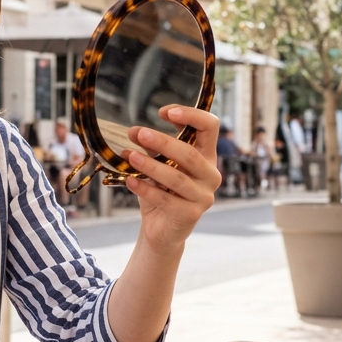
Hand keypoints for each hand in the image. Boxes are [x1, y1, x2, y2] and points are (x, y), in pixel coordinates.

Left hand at [122, 105, 220, 251]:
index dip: (191, 115)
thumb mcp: (157, 164)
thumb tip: (133, 132)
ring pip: (177, 178)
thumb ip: (150, 148)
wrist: (161, 229)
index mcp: (207, 156)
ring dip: (151, 165)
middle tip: (139, 133)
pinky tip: (130, 181)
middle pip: (190, 153)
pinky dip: (146, 189)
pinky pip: (166, 200)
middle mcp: (211, 175)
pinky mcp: (191, 215)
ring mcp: (203, 197)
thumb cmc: (162, 192)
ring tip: (130, 156)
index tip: (164, 112)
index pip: (210, 127)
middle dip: (163, 141)